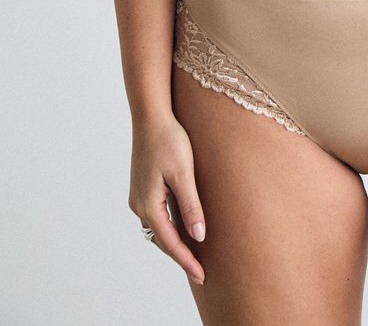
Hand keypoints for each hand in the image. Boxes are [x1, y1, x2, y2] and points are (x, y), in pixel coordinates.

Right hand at [128, 113, 205, 285]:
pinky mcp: (143, 188)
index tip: (202, 276)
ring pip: (158, 229)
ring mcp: (139, 197)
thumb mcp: (184, 173)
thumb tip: (198, 237)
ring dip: (174, 242)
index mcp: (149, 204)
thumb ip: (191, 206)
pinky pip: (156, 217)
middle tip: (200, 271)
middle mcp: (139, 205)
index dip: (187, 260)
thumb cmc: (169, 140)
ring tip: (194, 254)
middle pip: (162, 240)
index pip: (170, 242)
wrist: (151, 116)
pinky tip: (182, 228)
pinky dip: (169, 227)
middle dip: (180, 256)